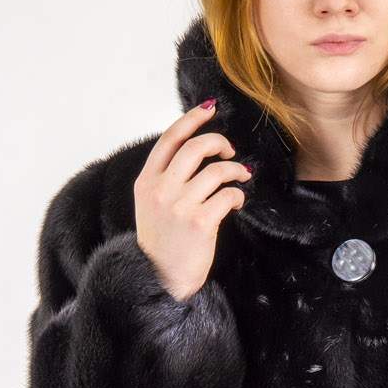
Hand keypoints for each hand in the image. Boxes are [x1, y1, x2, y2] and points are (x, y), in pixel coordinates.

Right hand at [135, 102, 251, 301]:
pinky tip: (236, 202)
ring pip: (217, 170)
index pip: (170, 139)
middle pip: (195, 148)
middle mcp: (160, 190)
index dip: (192, 119)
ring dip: (236, 170)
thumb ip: (166, 177)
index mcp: (146, 182)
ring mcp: (179, 206)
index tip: (210, 109)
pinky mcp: (200, 223)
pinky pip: (228, 196)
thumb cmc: (162, 241)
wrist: (159, 279)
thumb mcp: (151, 204)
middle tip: (230, 151)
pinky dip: (237, 196)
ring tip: (241, 176)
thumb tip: (196, 148)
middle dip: (219, 142)